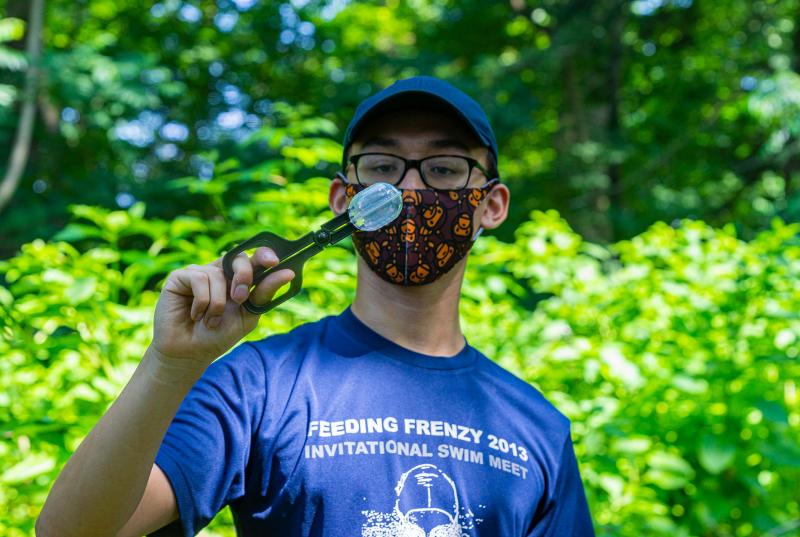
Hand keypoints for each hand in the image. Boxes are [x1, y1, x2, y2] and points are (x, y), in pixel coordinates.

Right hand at [150, 247, 293, 369]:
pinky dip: (202, 302)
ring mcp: (199, 273)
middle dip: (244, 276)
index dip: (264, 254)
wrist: (190, 353)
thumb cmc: (219, 335)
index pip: (253, 258)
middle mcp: (219, 272)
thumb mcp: (248, 315)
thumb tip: (288, 273)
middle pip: (238, 258)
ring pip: (217, 274)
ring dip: (218, 304)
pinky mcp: (179, 277)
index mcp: (237, 280)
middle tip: (240, 298)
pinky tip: (195, 315)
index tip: (274, 262)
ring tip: (211, 320)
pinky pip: (199, 279)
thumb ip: (264, 293)